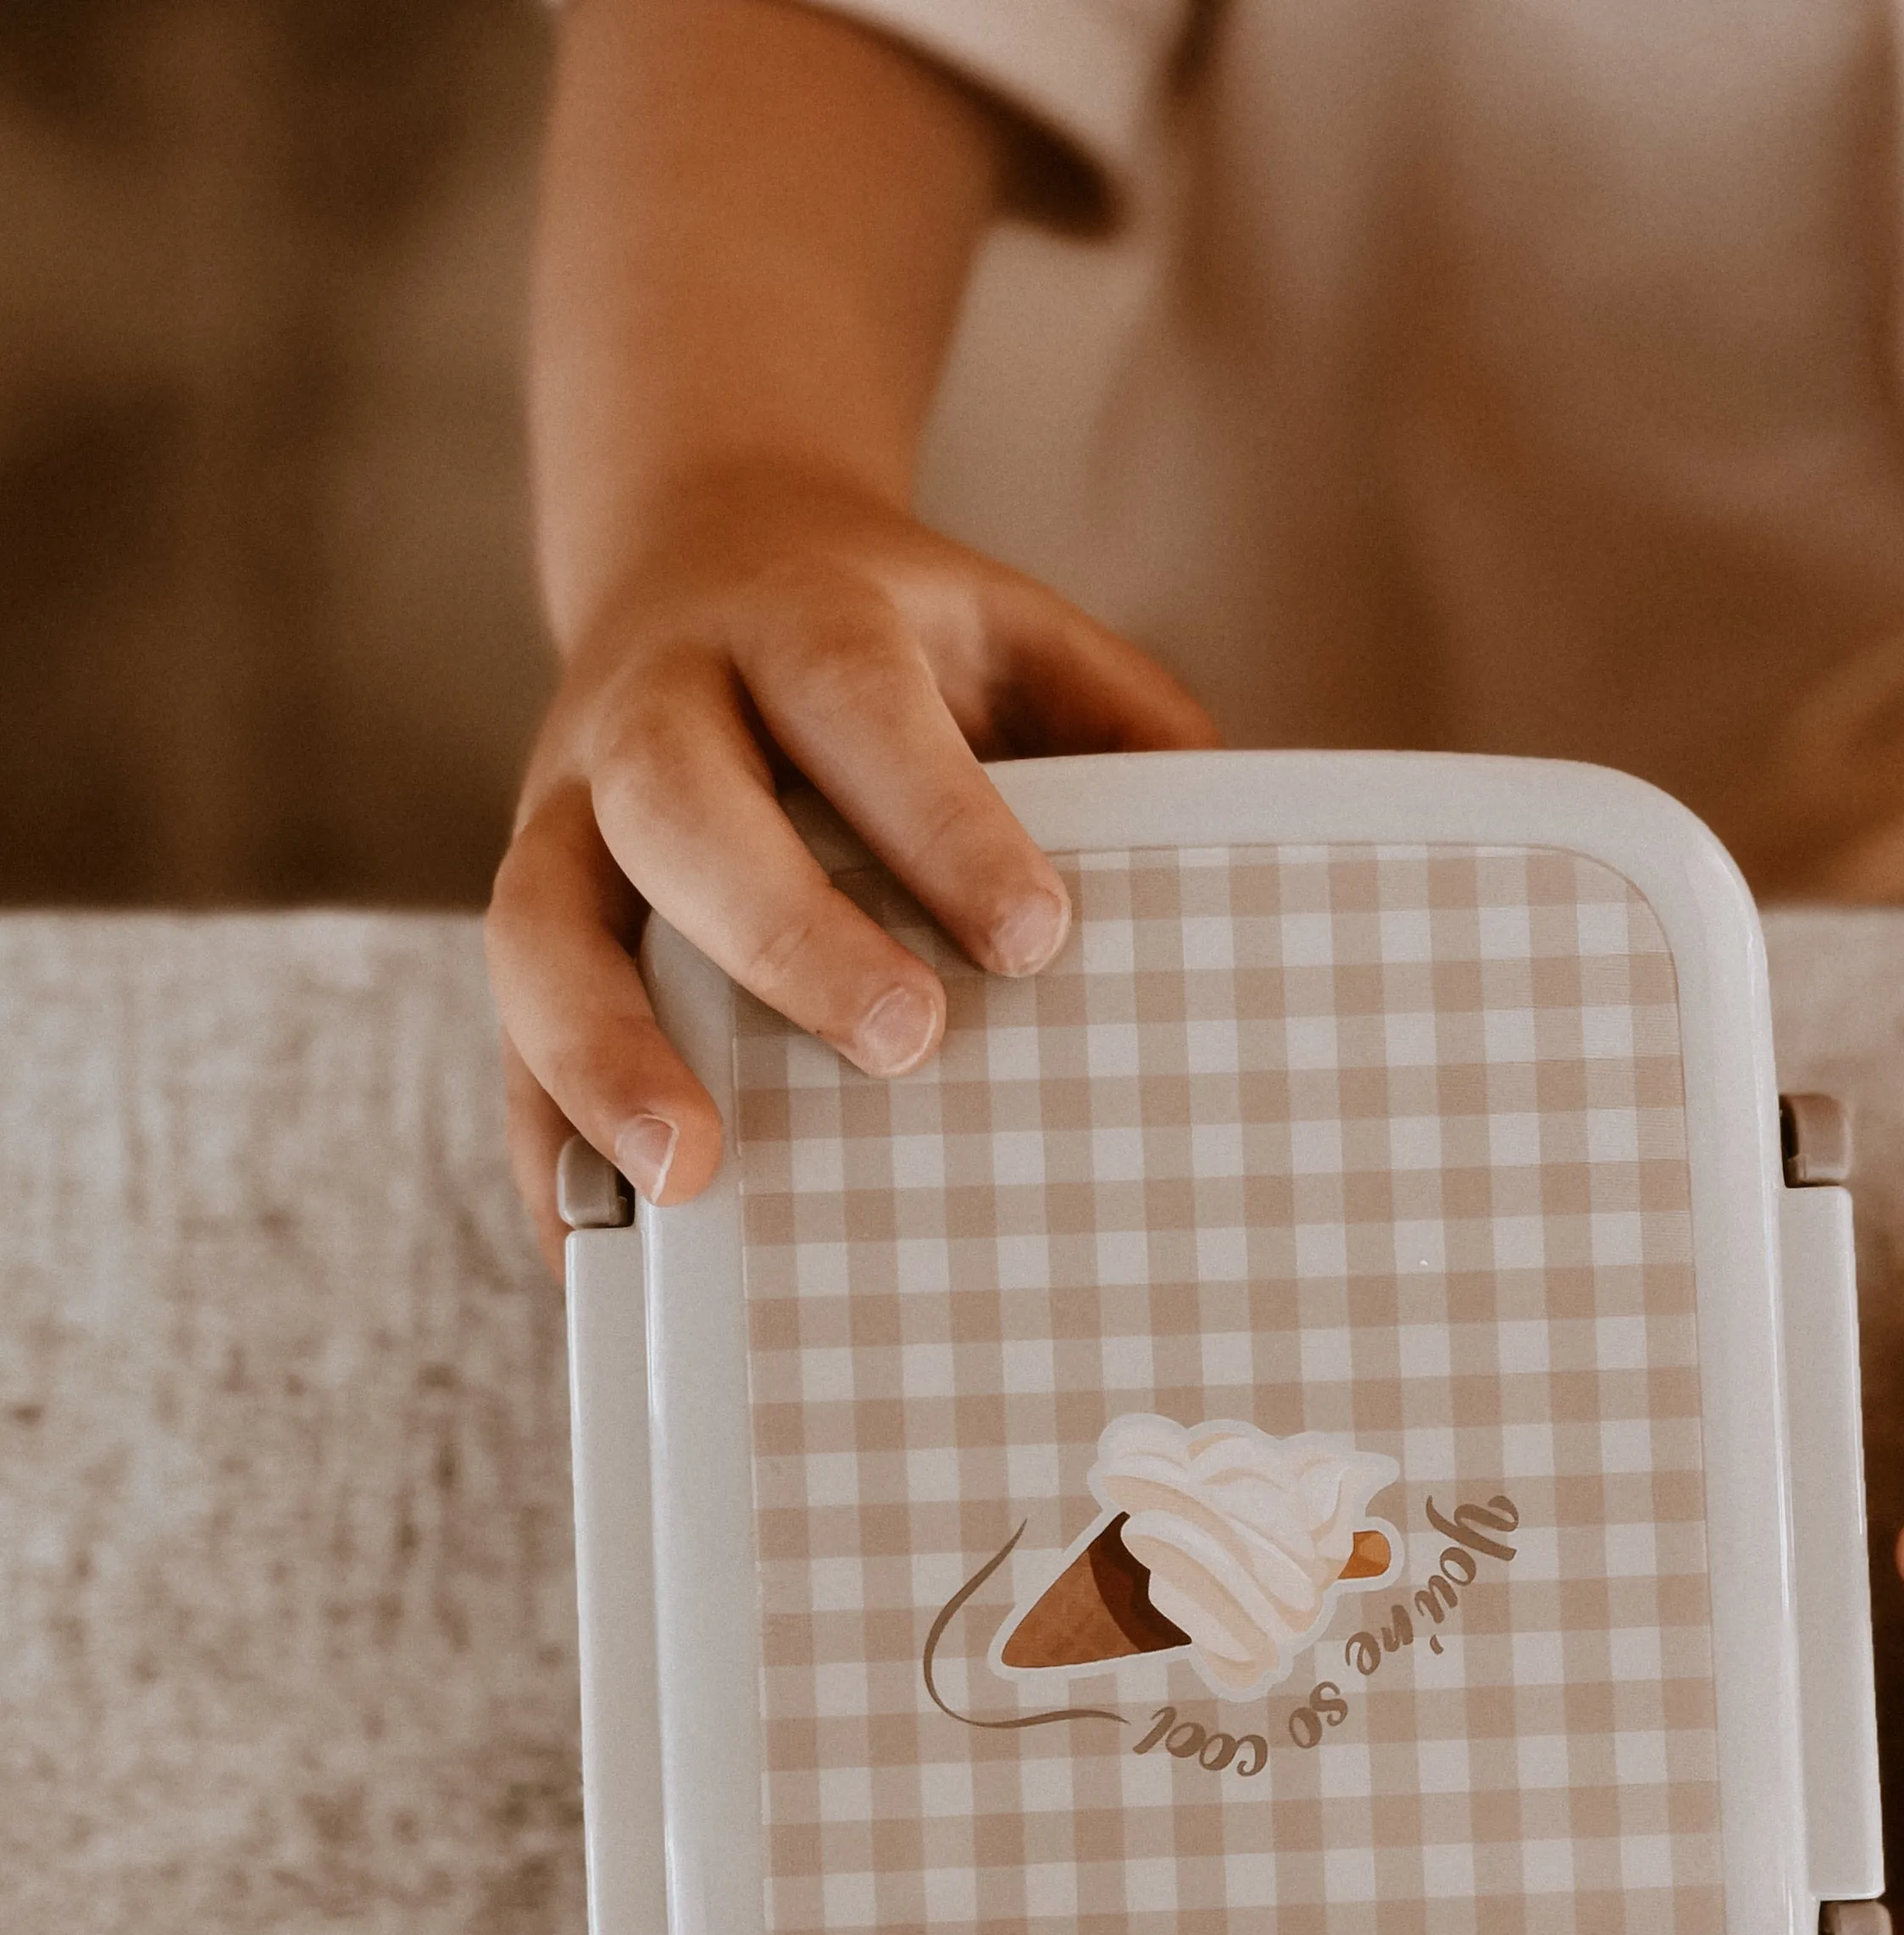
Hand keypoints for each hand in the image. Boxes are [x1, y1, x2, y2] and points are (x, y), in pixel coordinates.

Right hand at [485, 462, 1215, 1271]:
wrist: (695, 550)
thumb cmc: (887, 643)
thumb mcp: (1010, 635)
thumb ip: (1121, 722)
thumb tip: (1240, 853)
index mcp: (791, 627)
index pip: (856, 707)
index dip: (940, 821)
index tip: (1039, 938)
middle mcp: (653, 713)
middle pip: (679, 806)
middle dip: (782, 929)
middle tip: (905, 1045)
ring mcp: (562, 818)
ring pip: (541, 926)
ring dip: (605, 1053)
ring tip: (692, 1179)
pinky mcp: (531, 921)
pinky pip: (508, 1042)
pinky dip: (548, 1149)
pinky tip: (605, 1259)